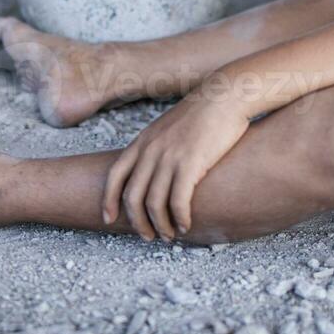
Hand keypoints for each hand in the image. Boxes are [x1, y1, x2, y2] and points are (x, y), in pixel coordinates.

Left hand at [102, 91, 249, 240]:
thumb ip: (157, 147)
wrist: (224, 97)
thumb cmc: (202, 114)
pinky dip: (180, 219)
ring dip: (160, 225)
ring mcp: (169, 157)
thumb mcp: (168, 127)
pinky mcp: (190, 163)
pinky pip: (178, 201)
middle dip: (137, 221)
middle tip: (147, 236)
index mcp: (142, 141)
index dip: (108, 200)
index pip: (114, 175)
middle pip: (131, 196)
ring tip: (170, 235)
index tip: (109, 219)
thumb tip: (155, 170)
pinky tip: (186, 226)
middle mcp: (151, 150)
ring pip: (153, 203)